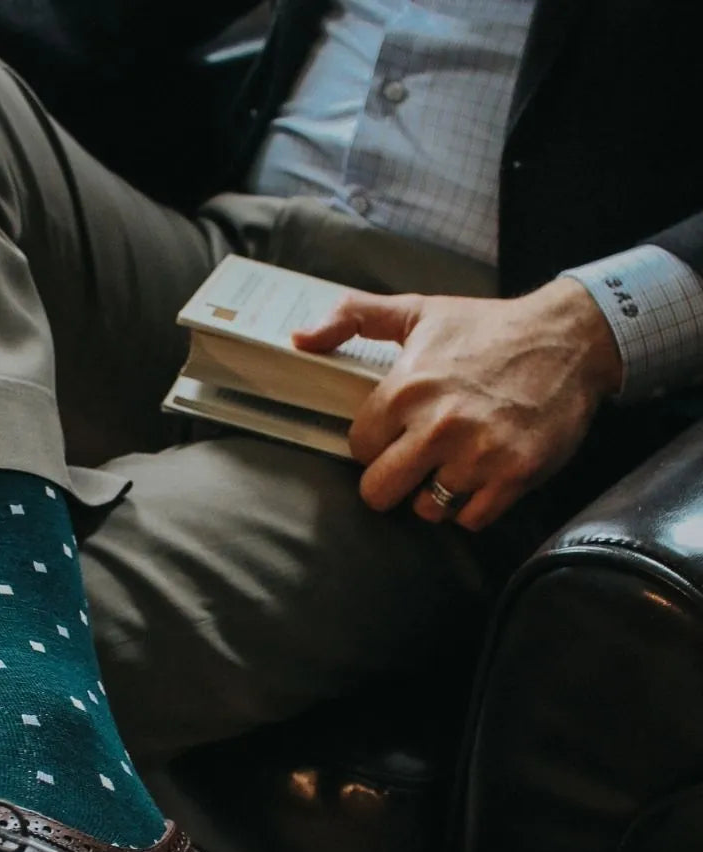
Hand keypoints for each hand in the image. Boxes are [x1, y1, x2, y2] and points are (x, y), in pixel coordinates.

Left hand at [292, 278, 622, 530]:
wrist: (572, 338)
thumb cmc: (488, 328)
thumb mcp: (417, 311)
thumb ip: (353, 317)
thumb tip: (299, 338)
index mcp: (407, 389)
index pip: (359, 447)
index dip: (375, 444)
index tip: (394, 433)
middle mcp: (438, 426)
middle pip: (379, 492)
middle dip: (391, 481)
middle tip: (412, 462)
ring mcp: (478, 455)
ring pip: (426, 510)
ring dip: (434, 494)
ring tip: (451, 465)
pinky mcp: (515, 475)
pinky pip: (470, 520)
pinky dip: (472, 506)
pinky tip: (479, 477)